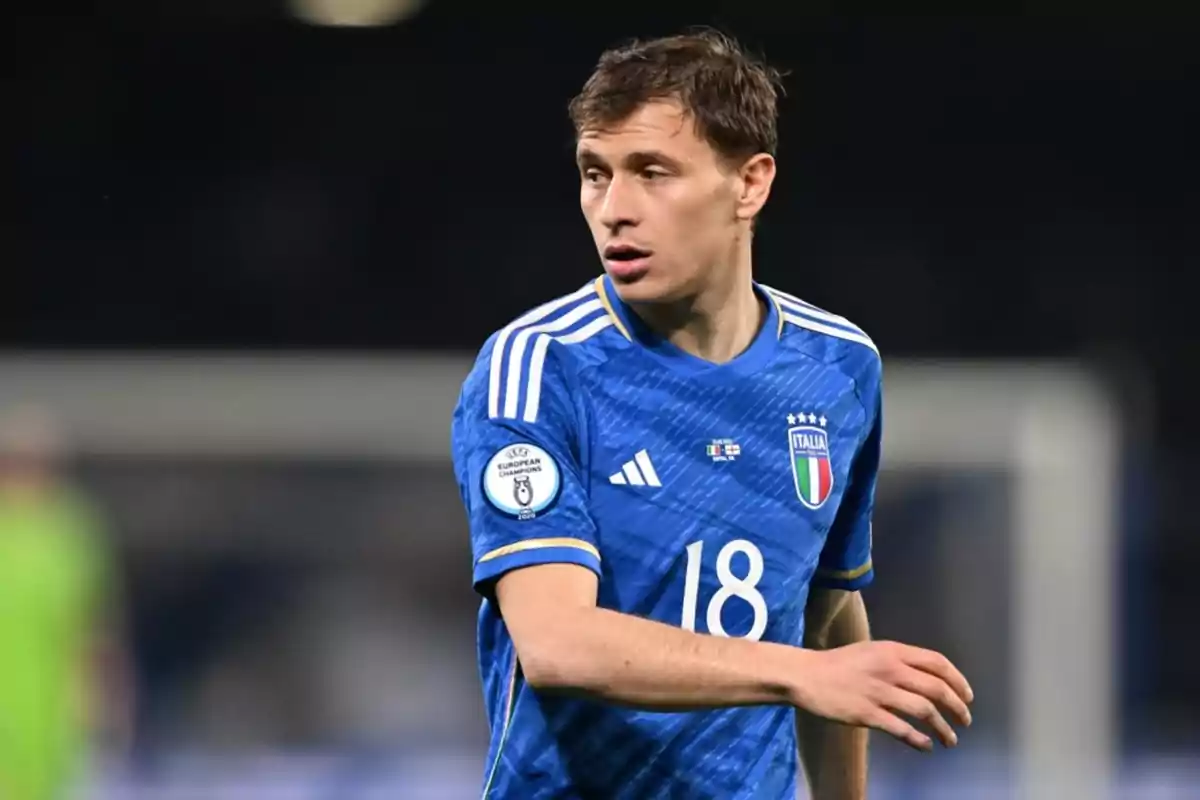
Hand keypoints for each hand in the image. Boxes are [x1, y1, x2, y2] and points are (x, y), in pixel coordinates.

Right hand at [792, 640, 973, 751]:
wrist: (806, 676)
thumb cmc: (839, 664)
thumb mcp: (872, 650)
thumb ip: (898, 660)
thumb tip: (926, 677)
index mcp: (892, 651)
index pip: (937, 662)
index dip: (958, 681)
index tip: (967, 696)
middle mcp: (890, 669)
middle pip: (936, 689)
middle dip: (958, 707)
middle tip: (964, 721)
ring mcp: (879, 692)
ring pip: (924, 711)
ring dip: (943, 728)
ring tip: (949, 739)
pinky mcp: (867, 714)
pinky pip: (901, 729)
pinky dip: (918, 740)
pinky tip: (925, 746)